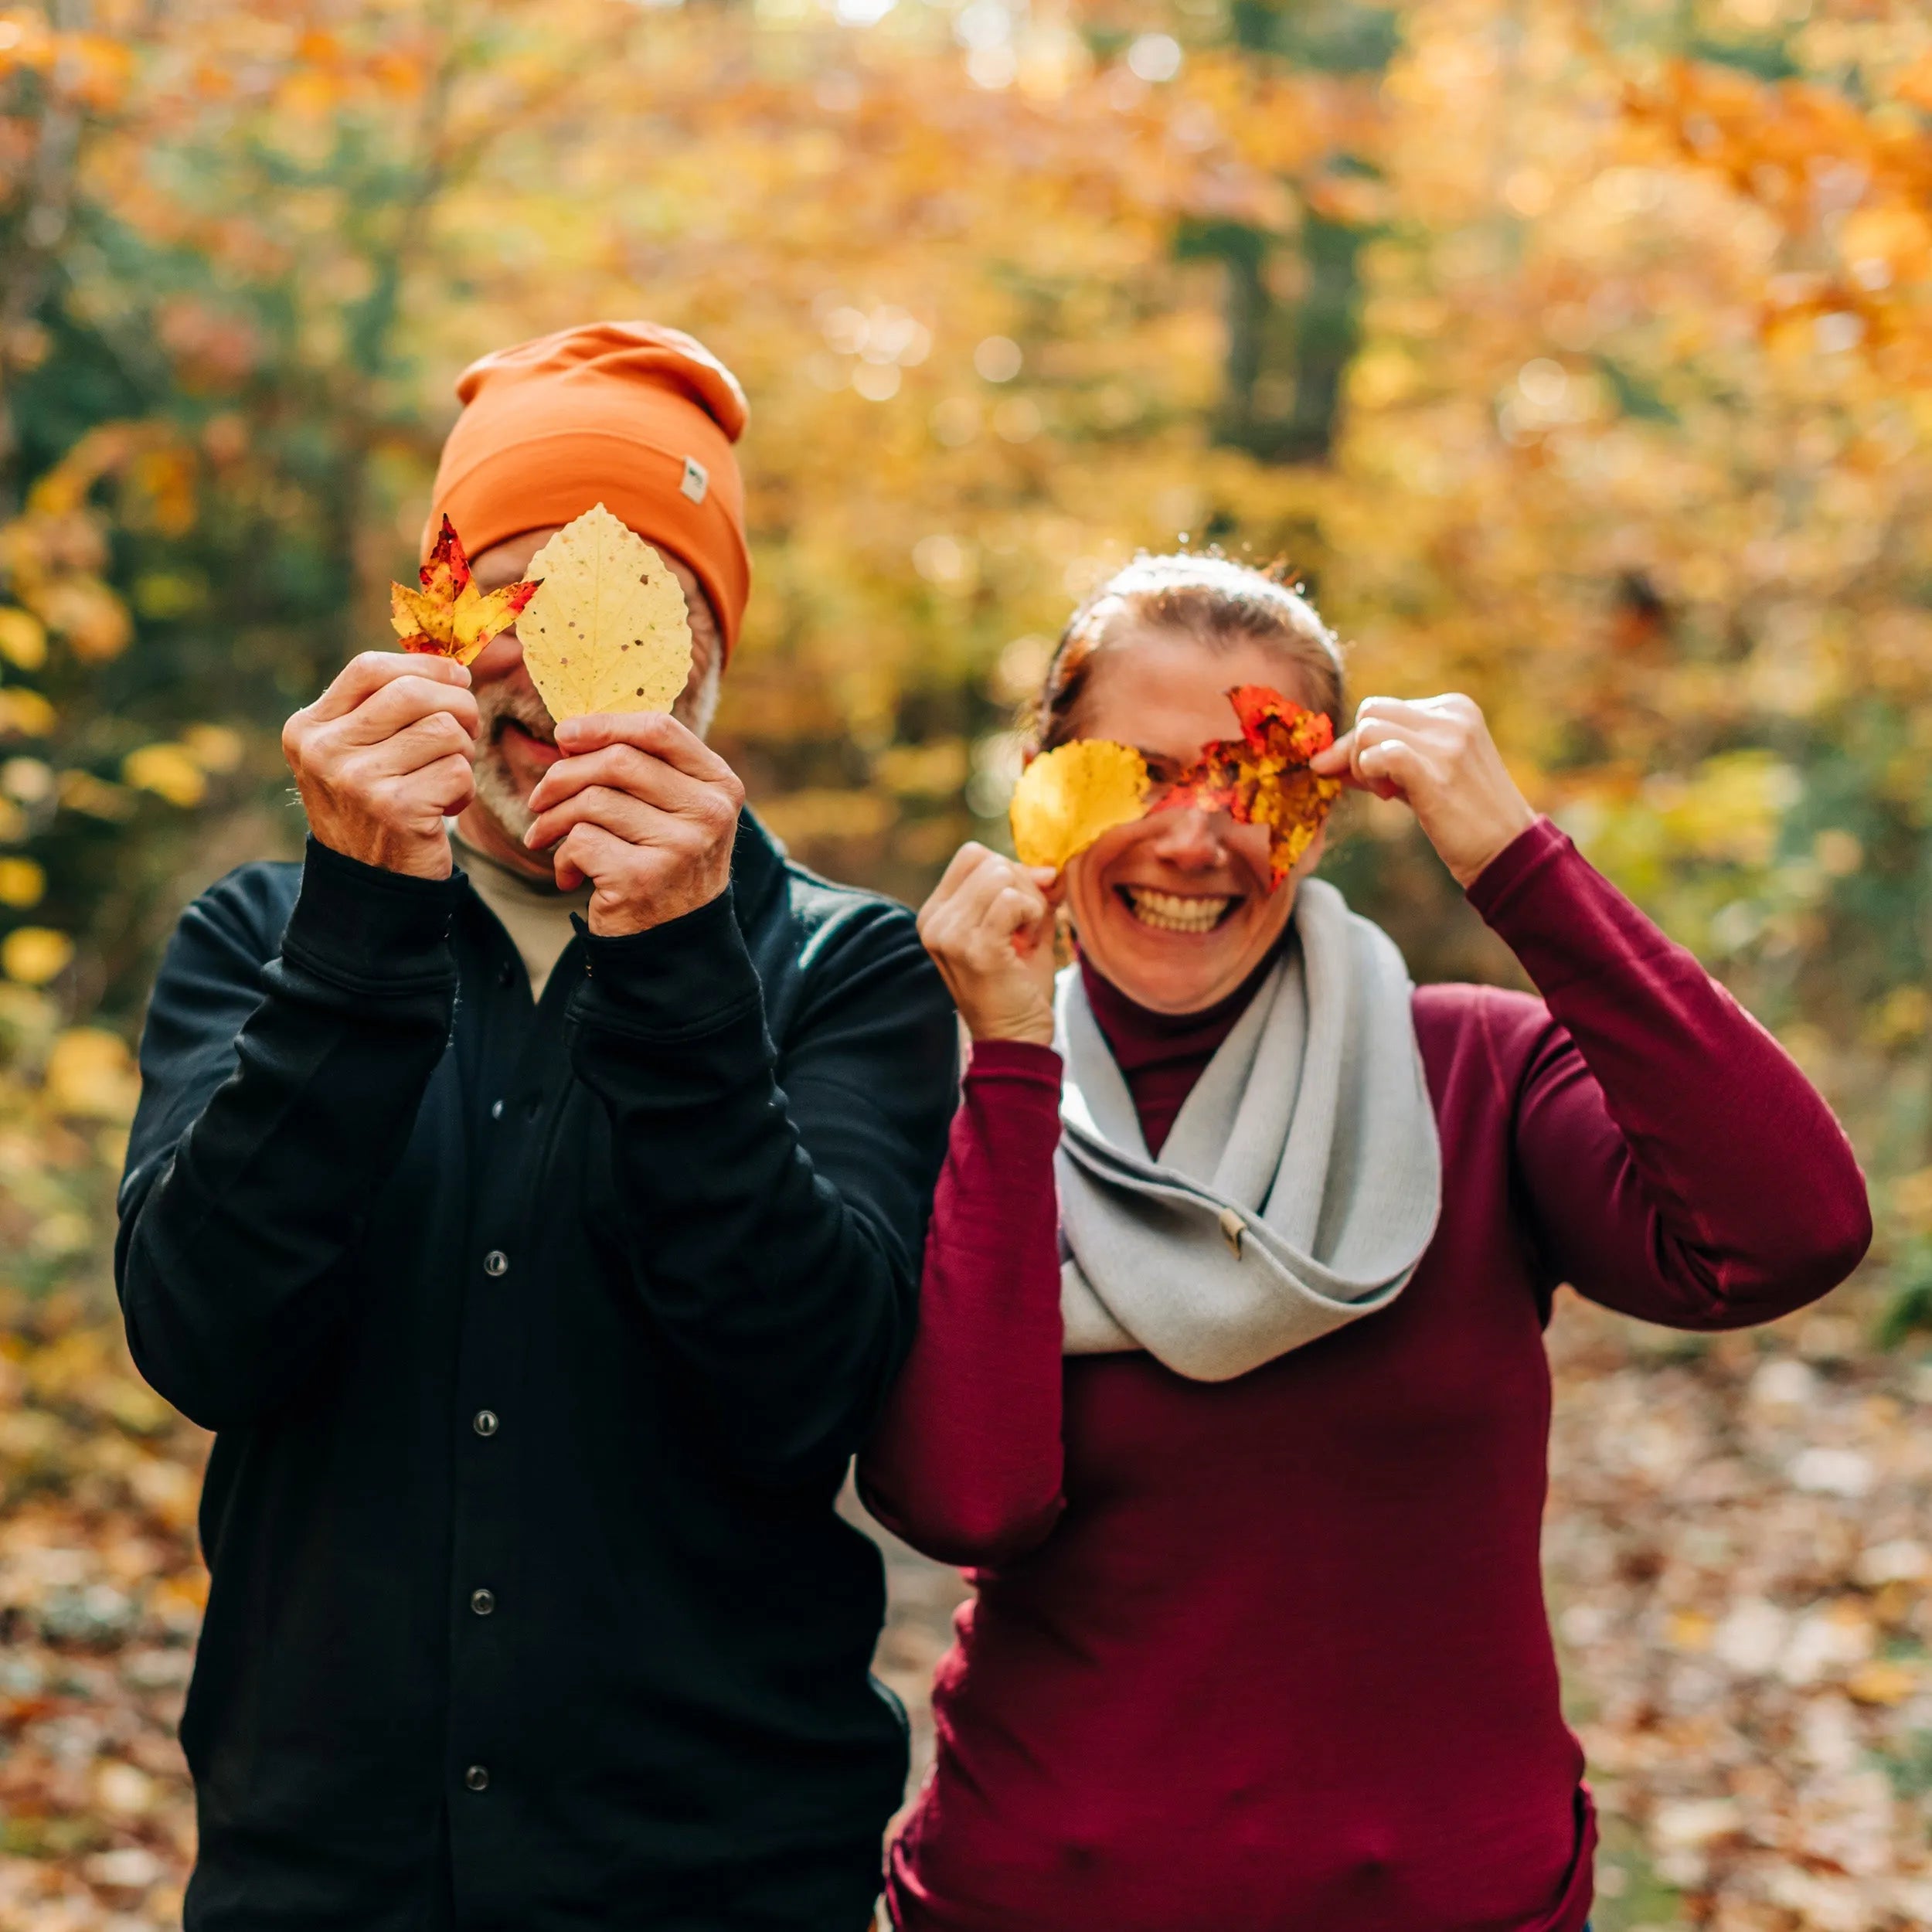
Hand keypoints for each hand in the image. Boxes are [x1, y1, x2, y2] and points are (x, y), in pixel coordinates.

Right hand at [282, 652, 478, 879]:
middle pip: (413, 692)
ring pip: (444, 730)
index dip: (424, 666)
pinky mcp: (396, 809)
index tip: (457, 677)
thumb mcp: (357, 753)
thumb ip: (384, 708)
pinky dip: (465, 789)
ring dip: (463, 753)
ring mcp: (357, 780)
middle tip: (467, 729)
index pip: (369, 668)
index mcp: (308, 729)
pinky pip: (458, 771)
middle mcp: (324, 751)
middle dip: (458, 705)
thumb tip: (450, 664)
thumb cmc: (375, 807)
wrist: (369, 888)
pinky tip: (443, 808)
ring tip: (445, 779)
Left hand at [523, 711, 744, 935]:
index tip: (565, 736)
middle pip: (618, 761)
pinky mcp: (643, 879)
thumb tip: (573, 734)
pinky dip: (563, 858)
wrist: (676, 945)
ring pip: (593, 801)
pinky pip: (580, 841)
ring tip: (547, 837)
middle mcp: (708, 813)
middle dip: (564, 775)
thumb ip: (644, 768)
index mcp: (720, 786)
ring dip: (554, 819)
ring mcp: (680, 847)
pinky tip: (571, 876)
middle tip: (540, 797)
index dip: (604, 725)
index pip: (659, 730)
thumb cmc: (665, 865)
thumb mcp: (676, 812)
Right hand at [917, 843, 1059, 1046]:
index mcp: (936, 913)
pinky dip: (1032, 915)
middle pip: (989, 861)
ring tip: (1024, 938)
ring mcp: (950, 935)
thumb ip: (1030, 890)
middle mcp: (934, 921)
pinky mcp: (975, 948)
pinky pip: (1013, 900)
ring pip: (1002, 875)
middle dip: (1022, 887)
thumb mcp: (1021, 927)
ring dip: (1029, 904)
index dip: (1008, 871)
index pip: (973, 855)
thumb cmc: (1018, 986)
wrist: (1016, 1039)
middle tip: (1024, 930)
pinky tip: (1027, 943)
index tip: (1020, 908)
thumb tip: (1049, 867)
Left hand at [1311, 693, 1535, 888]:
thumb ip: (1382, 759)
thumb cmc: (1463, 815)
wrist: (1507, 849)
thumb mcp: (1423, 775)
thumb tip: (1324, 760)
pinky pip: (1380, 753)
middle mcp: (1452, 716)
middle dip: (1357, 750)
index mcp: (1454, 708)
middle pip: (1370, 712)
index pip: (1384, 708)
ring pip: (1368, 729)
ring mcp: (1447, 741)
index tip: (1370, 777)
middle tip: (1379, 787)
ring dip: (1363, 765)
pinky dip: (1369, 773)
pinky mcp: (1437, 770)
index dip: (1363, 744)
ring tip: (1387, 794)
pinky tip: (1386, 796)